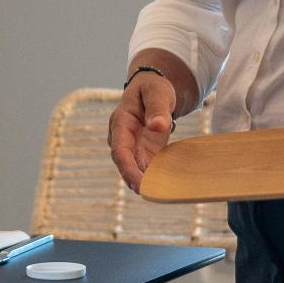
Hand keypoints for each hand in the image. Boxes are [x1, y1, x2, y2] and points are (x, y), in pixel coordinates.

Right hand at [109, 72, 179, 192]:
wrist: (153, 88)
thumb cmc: (153, 88)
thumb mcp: (157, 92)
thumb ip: (157, 109)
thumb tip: (158, 126)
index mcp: (121, 122)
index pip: (120, 149)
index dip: (126, 167)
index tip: (137, 182)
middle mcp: (123, 137)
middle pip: (125, 163)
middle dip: (134, 179)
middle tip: (149, 194)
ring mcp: (133, 145)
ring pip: (135, 167)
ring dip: (144, 181)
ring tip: (158, 194)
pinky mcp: (144, 150)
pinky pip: (146, 166)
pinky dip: (153, 176)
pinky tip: (163, 186)